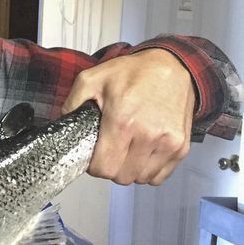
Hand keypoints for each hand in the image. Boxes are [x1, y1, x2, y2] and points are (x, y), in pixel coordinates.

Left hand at [62, 49, 195, 185]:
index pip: (104, 168)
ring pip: (141, 178)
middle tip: (109, 151)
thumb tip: (63, 123)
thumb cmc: (132, 73)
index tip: (94, 155)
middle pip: (121, 177)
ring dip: (130, 170)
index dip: (94, 166)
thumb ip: (72, 102)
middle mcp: (148, 135)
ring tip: (127, 150)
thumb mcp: (92, 78)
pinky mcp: (181, 147)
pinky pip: (160, 176)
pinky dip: (149, 170)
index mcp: (122, 121)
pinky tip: (142, 153)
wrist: (172, 66)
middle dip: (111, 168)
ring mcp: (168, 143)